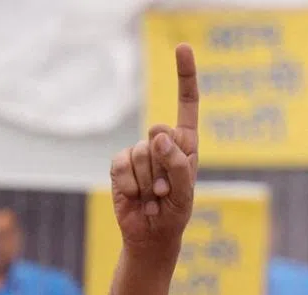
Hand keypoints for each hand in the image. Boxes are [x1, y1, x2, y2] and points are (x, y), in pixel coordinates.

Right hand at [110, 43, 199, 258]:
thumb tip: (158, 136)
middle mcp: (163, 142)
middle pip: (159, 131)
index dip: (184, 75)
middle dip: (165, 164)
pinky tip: (138, 197)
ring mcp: (140, 152)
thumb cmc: (175, 213)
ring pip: (141, 152)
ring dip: (150, 181)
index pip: (187, 103)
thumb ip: (178, 164)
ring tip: (155, 197)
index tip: (181, 46)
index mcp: (186, 143)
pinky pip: (122, 164)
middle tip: (167, 190)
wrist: (151, 235)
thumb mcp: (185, 193)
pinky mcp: (120, 164)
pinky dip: (131, 185)